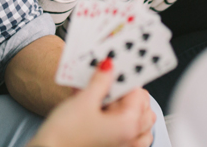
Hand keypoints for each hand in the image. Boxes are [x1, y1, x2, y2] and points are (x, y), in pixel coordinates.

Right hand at [28, 59, 155, 146]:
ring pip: (135, 122)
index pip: (139, 94)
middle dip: (125, 91)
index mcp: (129, 126)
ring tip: (105, 95)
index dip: (125, 78)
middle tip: (108, 79)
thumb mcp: (84, 101)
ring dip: (124, 106)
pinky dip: (117, 120)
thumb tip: (108, 67)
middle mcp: (129, 139)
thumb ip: (100, 82)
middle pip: (141, 108)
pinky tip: (100, 110)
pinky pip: (123, 132)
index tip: (113, 67)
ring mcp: (120, 146)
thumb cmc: (64, 136)